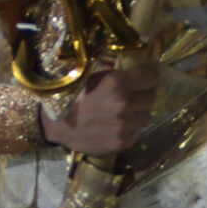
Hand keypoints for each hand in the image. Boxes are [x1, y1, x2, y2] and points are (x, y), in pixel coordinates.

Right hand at [42, 59, 159, 153]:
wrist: (55, 124)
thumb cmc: (70, 94)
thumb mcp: (89, 74)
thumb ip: (113, 70)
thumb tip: (134, 65)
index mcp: (117, 83)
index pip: (150, 77)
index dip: (148, 76)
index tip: (144, 77)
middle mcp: (125, 104)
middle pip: (151, 97)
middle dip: (144, 93)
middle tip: (134, 93)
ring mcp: (125, 125)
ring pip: (146, 115)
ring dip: (138, 111)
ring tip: (124, 110)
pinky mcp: (123, 142)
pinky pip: (137, 131)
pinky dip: (131, 127)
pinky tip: (117, 123)